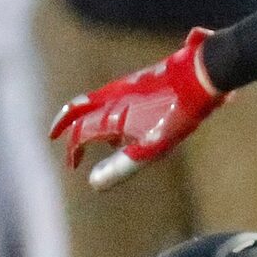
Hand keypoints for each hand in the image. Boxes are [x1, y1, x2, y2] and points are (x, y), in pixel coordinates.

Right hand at [50, 27, 224, 188]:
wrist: (201, 74)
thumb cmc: (179, 113)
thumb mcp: (153, 146)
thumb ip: (123, 165)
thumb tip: (94, 183)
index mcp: (110, 114)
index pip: (79, 133)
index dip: (73, 150)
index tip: (73, 165)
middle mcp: (111, 97)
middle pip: (78, 109)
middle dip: (66, 124)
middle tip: (55, 134)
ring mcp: (127, 86)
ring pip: (96, 101)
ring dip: (88, 118)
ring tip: (97, 139)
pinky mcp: (141, 80)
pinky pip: (114, 96)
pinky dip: (109, 110)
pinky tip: (129, 123)